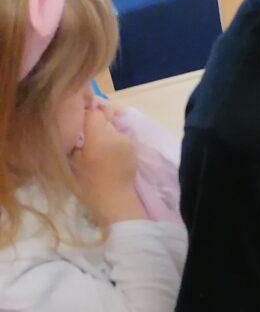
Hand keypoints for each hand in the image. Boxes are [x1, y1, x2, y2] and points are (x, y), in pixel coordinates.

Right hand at [69, 105, 142, 221]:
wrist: (115, 199)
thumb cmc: (88, 183)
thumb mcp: (74, 160)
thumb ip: (77, 139)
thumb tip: (78, 126)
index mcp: (99, 137)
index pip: (93, 112)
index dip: (85, 112)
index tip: (78, 117)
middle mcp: (115, 134)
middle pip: (104, 116)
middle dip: (96, 120)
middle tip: (86, 131)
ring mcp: (126, 140)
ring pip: (113, 125)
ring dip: (105, 129)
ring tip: (97, 142)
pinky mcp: (133, 147)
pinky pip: (120, 135)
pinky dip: (113, 138)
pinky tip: (107, 150)